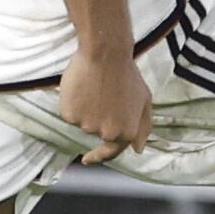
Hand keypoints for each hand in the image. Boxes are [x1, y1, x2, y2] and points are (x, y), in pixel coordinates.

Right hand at [57, 44, 151, 166]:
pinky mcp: (70, 115)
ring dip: (85, 108)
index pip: (111, 151)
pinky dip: (72, 102)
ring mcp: (88, 125)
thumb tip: (137, 149)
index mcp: (127, 132)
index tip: (87, 158)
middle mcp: (108, 133)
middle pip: (96, 131)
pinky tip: (80, 87)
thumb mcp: (144, 100)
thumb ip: (142, 127)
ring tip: (93, 86)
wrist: (105, 55)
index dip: (98, 156)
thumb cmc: (127, 74)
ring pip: (82, 121)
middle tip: (99, 94)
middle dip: (97, 117)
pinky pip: (69, 113)